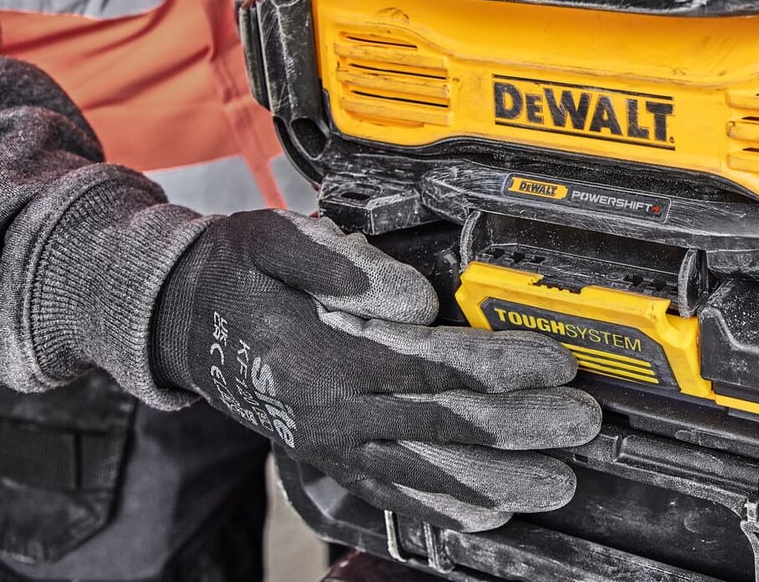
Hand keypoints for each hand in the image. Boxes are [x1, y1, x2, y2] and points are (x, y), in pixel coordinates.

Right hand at [150, 210, 599, 531]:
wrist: (176, 320)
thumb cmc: (237, 272)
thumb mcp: (276, 241)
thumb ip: (343, 265)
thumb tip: (416, 299)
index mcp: (324, 358)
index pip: (430, 367)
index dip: (498, 367)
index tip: (554, 361)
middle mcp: (333, 414)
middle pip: (444, 429)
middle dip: (521, 430)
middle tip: (582, 425)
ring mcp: (334, 445)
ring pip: (428, 477)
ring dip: (499, 483)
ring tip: (558, 484)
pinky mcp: (334, 460)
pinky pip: (397, 496)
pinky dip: (447, 511)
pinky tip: (491, 517)